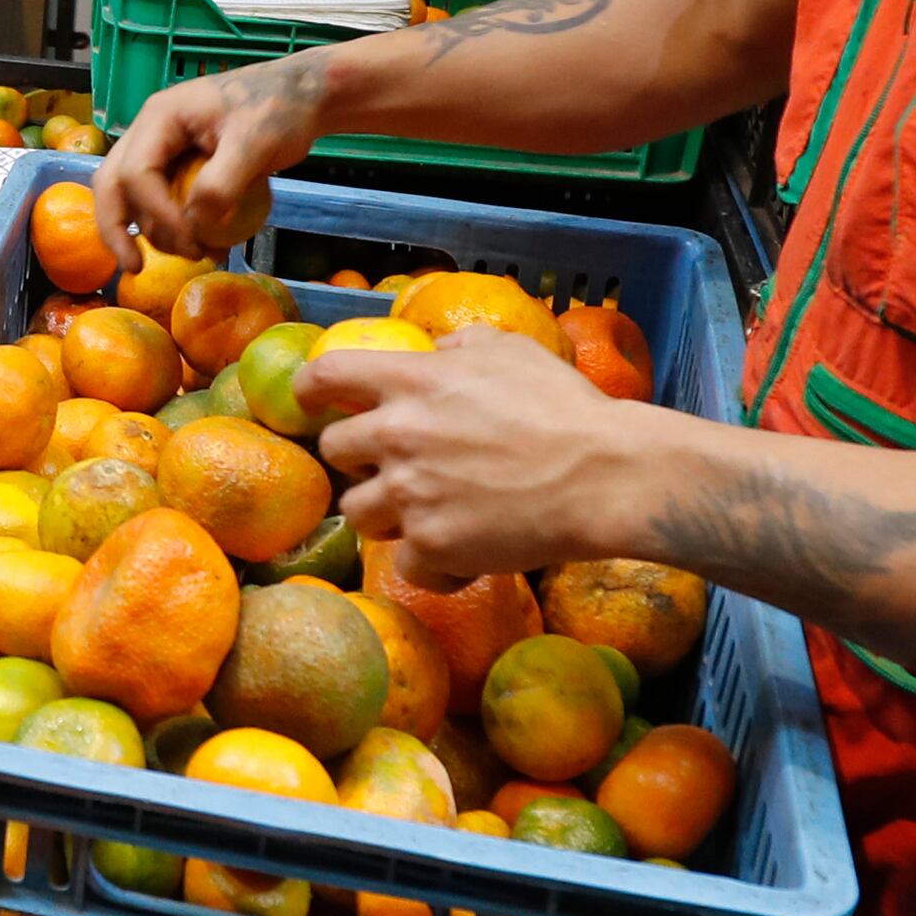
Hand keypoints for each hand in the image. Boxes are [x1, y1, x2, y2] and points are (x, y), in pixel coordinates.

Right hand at [95, 57, 336, 266]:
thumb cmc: (279, 108)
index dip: (157, 213)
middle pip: (112, 184)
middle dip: (117, 228)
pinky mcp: (180, 167)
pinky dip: (173, 228)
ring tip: (198, 254)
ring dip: (154, 232)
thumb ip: (223, 182)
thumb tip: (195, 226)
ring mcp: (163, 150)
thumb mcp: (256, 141)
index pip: (135, 172)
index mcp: (161, 117)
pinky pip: (162, 201)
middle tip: (136, 267)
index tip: (193, 240)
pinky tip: (204, 248)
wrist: (302, 97)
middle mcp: (151, 132)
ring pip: (132, 197)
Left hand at [297, 327, 678, 585]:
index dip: (310, 391)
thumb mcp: (513, 352)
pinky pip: (406, 565)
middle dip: (362, 462)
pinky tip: (468, 559)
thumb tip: (439, 352)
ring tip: (435, 517)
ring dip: (389, 517)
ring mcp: (409, 494)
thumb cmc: (567, 409)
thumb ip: (463, 348)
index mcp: (412, 382)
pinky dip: (433, 566)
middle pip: (336, 452)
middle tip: (402, 470)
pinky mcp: (430, 546)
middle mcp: (397, 435)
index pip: (325, 377)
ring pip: (359, 516)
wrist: (605, 476)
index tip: (311, 403)